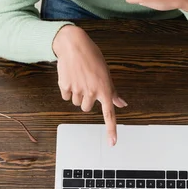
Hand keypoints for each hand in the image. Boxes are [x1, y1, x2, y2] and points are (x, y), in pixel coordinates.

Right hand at [52, 25, 126, 145]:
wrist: (74, 44)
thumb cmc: (92, 57)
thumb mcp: (106, 73)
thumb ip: (112, 92)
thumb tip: (122, 104)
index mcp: (105, 89)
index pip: (109, 114)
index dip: (111, 130)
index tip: (112, 143)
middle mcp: (92, 92)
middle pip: (86, 108)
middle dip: (85, 99)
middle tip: (86, 84)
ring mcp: (78, 90)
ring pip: (76, 102)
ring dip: (76, 94)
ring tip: (78, 78)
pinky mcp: (65, 86)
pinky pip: (65, 96)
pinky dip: (66, 90)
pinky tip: (70, 77)